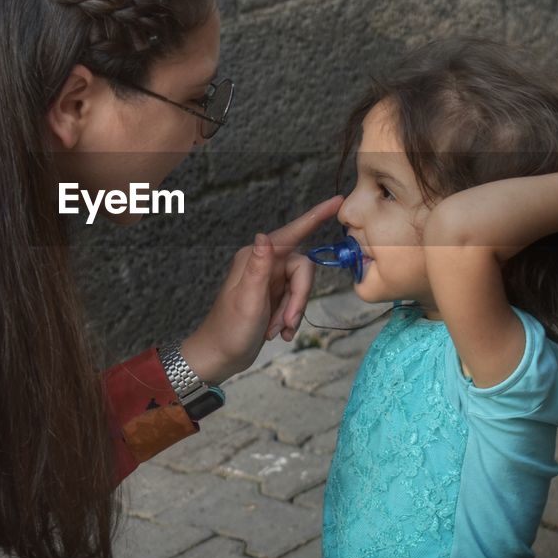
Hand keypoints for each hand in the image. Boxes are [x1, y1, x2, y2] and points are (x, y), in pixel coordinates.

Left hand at [181, 195, 344, 384]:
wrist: (219, 356)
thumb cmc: (229, 330)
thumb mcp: (247, 301)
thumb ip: (259, 268)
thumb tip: (263, 236)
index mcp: (256, 258)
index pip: (292, 232)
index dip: (316, 216)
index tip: (338, 201)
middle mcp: (264, 263)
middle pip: (303, 269)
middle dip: (299, 298)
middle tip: (286, 322)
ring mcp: (270, 280)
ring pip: (300, 288)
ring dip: (293, 312)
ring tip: (276, 330)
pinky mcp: (273, 295)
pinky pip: (295, 301)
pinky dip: (290, 318)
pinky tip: (278, 332)